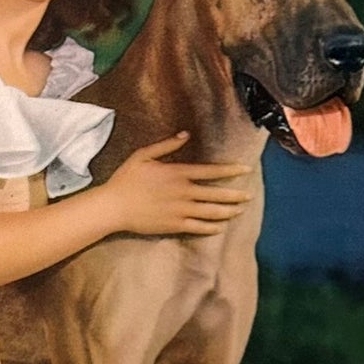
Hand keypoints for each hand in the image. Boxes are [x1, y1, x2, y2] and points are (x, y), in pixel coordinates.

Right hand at [102, 133, 252, 237]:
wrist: (114, 206)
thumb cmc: (126, 179)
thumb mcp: (143, 155)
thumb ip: (166, 145)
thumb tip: (185, 135)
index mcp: (177, 173)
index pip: (211, 171)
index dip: (231, 170)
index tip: (246, 169)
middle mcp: (183, 192)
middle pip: (217, 194)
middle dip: (236, 195)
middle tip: (249, 195)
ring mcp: (180, 211)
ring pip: (212, 212)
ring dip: (229, 211)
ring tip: (240, 211)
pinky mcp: (174, 225)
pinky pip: (199, 228)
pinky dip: (212, 228)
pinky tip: (221, 227)